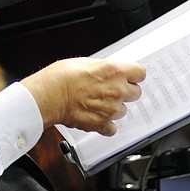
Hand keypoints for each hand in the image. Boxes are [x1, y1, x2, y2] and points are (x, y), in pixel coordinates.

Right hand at [20, 57, 144, 135]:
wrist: (48, 96)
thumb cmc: (61, 77)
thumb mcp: (85, 62)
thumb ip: (104, 68)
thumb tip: (110, 71)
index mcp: (114, 71)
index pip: (140, 73)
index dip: (133, 75)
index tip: (130, 77)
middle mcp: (117, 90)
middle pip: (136, 93)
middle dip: (126, 91)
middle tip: (111, 90)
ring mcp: (111, 109)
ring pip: (123, 110)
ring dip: (114, 108)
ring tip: (97, 103)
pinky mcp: (102, 124)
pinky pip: (112, 128)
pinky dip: (106, 125)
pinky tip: (96, 117)